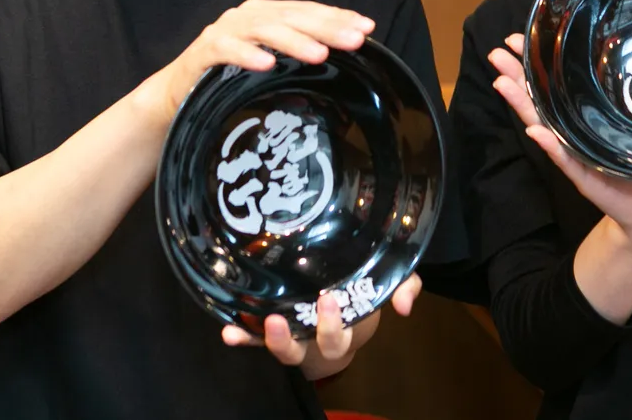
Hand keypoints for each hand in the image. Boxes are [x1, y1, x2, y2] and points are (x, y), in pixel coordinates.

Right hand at [141, 0, 374, 120]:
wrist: (176, 95)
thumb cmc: (230, 79)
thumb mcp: (270, 67)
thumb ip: (299, 61)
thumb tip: (343, 69)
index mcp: (268, 16)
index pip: (309, 12)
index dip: (338, 17)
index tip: (367, 28)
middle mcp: (248, 17)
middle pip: (293, 16)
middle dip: (326, 27)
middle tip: (355, 39)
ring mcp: (224, 31)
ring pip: (264, 29)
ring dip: (293, 41)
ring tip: (319, 54)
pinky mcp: (203, 51)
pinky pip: (226, 49)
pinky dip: (246, 55)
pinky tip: (266, 64)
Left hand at [221, 274, 422, 380]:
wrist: (342, 295)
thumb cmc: (361, 289)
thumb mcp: (385, 282)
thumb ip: (405, 285)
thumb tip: (404, 307)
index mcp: (343, 329)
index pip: (337, 336)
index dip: (331, 325)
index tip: (328, 299)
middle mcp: (315, 338)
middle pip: (307, 347)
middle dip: (298, 335)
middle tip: (284, 314)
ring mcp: (293, 334)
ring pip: (280, 348)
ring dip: (267, 340)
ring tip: (260, 323)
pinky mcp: (271, 329)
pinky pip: (254, 337)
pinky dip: (242, 337)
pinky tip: (227, 330)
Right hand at [489, 34, 631, 247]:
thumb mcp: (624, 123)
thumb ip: (611, 100)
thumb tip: (609, 57)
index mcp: (577, 118)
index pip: (550, 87)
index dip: (533, 65)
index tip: (515, 40)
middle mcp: (569, 134)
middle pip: (538, 102)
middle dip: (516, 78)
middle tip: (495, 54)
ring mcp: (574, 154)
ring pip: (543, 126)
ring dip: (522, 105)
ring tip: (502, 83)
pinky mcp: (586, 177)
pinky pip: (567, 159)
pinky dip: (551, 146)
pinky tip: (535, 131)